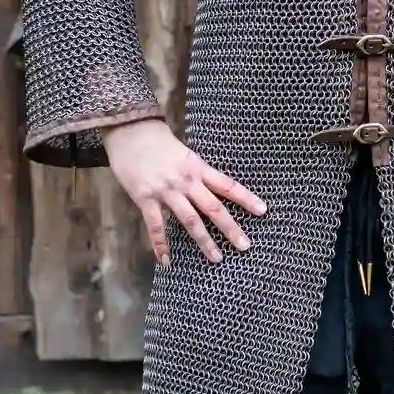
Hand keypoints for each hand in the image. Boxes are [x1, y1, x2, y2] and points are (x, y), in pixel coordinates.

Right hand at [102, 118, 266, 266]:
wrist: (131, 132)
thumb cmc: (158, 142)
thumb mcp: (185, 154)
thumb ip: (198, 173)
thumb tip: (212, 191)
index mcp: (198, 168)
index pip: (227, 185)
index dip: (246, 198)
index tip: (263, 211)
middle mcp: (186, 181)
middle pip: (213, 208)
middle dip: (230, 228)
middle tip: (245, 245)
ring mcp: (166, 192)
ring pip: (190, 220)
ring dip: (204, 241)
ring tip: (217, 258)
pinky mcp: (146, 199)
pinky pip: (156, 226)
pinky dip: (161, 245)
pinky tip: (166, 261)